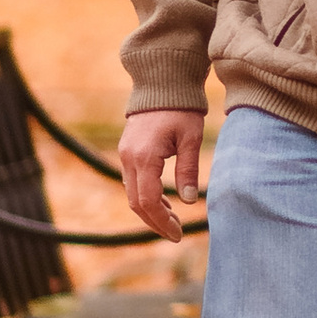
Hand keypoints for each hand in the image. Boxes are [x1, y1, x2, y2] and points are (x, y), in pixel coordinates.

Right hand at [120, 107, 205, 233]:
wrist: (162, 83)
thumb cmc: (181, 108)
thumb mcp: (191, 138)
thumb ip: (189, 169)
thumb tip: (189, 201)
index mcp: (145, 157)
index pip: (149, 201)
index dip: (162, 222)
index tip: (178, 234)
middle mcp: (129, 159)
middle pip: (137, 203)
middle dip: (155, 222)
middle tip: (176, 234)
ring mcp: (125, 155)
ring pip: (132, 195)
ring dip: (151, 211)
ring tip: (174, 220)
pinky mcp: (127, 152)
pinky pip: (133, 183)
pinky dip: (146, 197)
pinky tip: (165, 202)